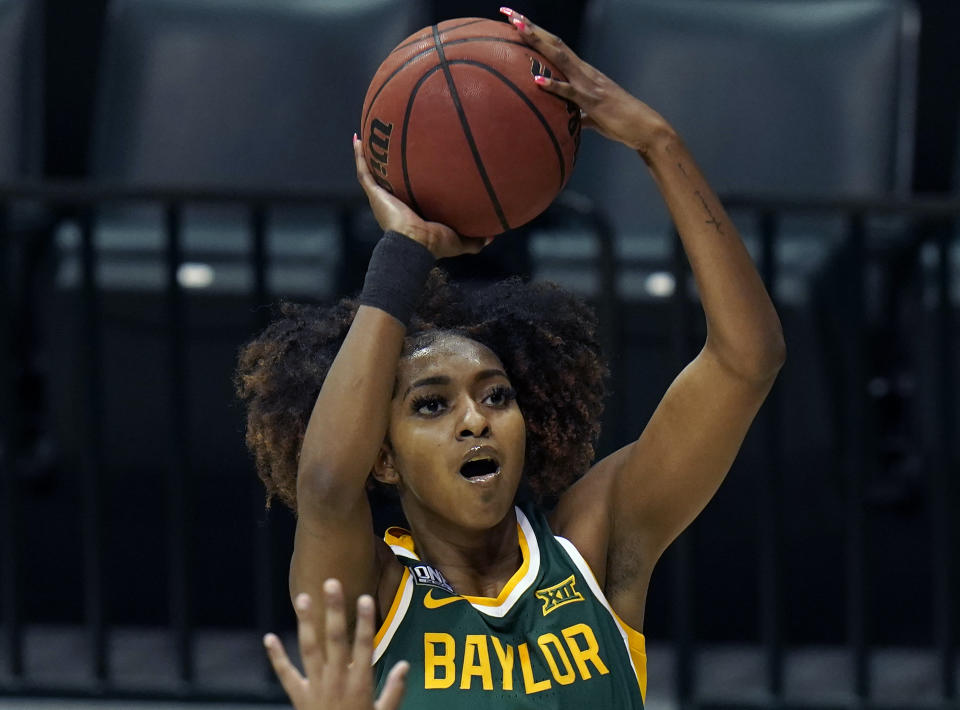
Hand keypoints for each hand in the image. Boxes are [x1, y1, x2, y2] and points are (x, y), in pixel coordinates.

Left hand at [264, 579, 408, 709]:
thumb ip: (394, 692)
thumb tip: (405, 666)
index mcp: (359, 684)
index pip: (364, 646)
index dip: (365, 622)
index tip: (366, 598)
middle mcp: (336, 680)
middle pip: (335, 639)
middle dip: (334, 610)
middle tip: (332, 583)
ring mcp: (315, 687)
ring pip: (309, 649)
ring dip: (305, 622)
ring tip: (302, 597)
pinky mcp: (298, 696)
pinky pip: (285, 674)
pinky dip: (276, 657)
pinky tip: (268, 638)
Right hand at [353, 134, 488, 257]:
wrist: (413, 245)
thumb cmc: (434, 244)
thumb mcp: (459, 240)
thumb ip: (475, 238)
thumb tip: (493, 235)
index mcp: (412, 213)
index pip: (414, 194)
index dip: (416, 182)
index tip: (422, 167)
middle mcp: (395, 204)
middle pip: (392, 180)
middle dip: (392, 165)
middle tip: (396, 145)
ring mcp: (382, 198)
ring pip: (373, 172)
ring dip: (370, 156)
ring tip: (370, 135)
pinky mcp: (374, 194)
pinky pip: (364, 171)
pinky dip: (359, 155)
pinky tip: (358, 138)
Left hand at [499, 8, 674, 153]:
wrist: (643, 127)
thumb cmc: (618, 121)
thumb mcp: (591, 114)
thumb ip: (577, 113)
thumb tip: (568, 120)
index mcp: (582, 71)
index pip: (555, 46)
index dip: (536, 32)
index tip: (515, 19)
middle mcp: (584, 71)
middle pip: (554, 43)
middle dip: (531, 28)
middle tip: (509, 13)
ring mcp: (588, 84)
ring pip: (560, 58)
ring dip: (539, 43)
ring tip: (519, 29)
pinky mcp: (592, 101)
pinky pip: (570, 92)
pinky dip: (554, 85)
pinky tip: (537, 80)